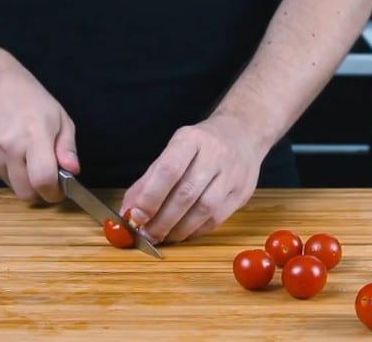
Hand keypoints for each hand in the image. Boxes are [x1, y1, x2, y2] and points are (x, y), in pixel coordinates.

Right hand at [0, 65, 79, 201]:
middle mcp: (11, 148)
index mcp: (35, 137)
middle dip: (39, 192)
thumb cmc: (31, 99)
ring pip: (12, 186)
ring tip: (28, 158)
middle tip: (45, 179)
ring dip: (23, 181)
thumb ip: (67, 147)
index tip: (59, 190)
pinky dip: (9, 172)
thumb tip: (73, 171)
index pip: (43, 180)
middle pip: (25, 193)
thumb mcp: (60, 118)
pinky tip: (12, 152)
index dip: (54, 192)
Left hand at [120, 113, 270, 242]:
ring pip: (204, 209)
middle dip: (162, 220)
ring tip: (162, 236)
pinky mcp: (242, 192)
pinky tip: (183, 232)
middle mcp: (215, 154)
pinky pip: (217, 219)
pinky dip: (195, 231)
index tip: (135, 217)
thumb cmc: (200, 146)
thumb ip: (149, 180)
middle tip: (145, 235)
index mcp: (191, 139)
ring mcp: (233, 174)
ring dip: (179, 229)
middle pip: (186, 193)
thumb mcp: (173, 151)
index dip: (150, 197)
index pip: (169, 170)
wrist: (242, 133)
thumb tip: (129, 211)